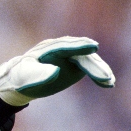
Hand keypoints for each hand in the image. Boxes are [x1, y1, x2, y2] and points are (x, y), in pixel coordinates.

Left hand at [0, 36, 114, 105]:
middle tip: (105, 76)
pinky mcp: (76, 64)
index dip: (80, 47)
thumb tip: (55, 71)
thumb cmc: (22, 77)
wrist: (23, 81)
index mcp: (48, 49)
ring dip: (99, 70)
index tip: (94, 48)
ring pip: (88, 61)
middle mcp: (62, 49)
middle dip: (93, 65)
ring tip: (109, 82)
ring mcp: (71, 55)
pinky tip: (108, 83)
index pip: (66, 46)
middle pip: (80, 55)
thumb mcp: (25, 76)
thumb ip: (38, 73)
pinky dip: (98, 74)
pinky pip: (89, 67)